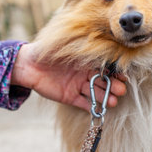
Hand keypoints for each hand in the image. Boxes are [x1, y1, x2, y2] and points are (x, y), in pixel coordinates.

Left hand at [11, 43, 126, 110]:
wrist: (27, 64)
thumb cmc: (46, 50)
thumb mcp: (63, 44)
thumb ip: (79, 45)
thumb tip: (97, 41)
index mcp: (86, 61)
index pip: (105, 67)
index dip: (115, 72)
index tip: (124, 76)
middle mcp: (84, 74)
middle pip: (103, 81)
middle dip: (113, 86)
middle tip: (121, 90)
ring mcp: (77, 86)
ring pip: (95, 92)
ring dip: (105, 97)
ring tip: (114, 101)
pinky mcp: (69, 97)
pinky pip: (83, 103)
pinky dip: (91, 107)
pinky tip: (101, 109)